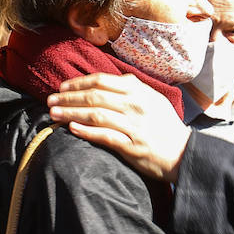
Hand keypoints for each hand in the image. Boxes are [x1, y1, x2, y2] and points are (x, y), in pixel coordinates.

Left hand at [46, 74, 189, 181]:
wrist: (183, 154)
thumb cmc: (165, 127)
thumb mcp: (154, 100)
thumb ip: (133, 88)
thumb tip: (111, 80)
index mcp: (138, 91)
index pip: (101, 81)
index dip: (79, 82)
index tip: (62, 87)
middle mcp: (135, 105)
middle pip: (94, 96)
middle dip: (68, 97)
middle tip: (50, 100)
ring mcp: (133, 125)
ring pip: (95, 114)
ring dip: (70, 113)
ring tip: (54, 114)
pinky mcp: (131, 145)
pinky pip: (104, 135)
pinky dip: (86, 131)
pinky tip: (71, 128)